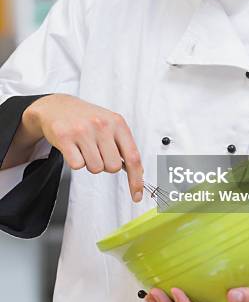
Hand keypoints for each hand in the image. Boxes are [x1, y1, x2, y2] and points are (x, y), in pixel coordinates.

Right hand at [23, 94, 143, 200]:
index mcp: (118, 123)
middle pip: (113, 167)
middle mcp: (102, 125)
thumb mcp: (110, 124)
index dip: (136, 179)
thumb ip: (123, 145)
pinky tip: (73, 148)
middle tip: (97, 152)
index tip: (137, 195)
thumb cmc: (86, 118)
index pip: (133, 157)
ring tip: (84, 148)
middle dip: (105, 165)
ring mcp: (83, 131)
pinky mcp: (65, 137)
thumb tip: (138, 171)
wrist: (57, 106)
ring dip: (90, 163)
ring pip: (95, 168)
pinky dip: (76, 162)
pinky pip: (77, 166)